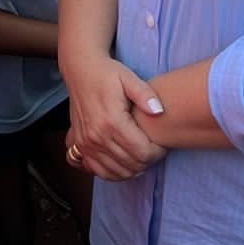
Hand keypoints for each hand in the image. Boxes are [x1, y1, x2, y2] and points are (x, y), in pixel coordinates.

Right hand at [62, 53, 166, 180]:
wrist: (80, 71)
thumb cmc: (107, 73)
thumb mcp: (128, 77)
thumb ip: (145, 94)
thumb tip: (159, 111)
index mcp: (112, 120)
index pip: (142, 151)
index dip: (158, 152)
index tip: (163, 145)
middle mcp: (97, 136)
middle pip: (131, 164)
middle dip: (148, 161)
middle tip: (155, 150)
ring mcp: (86, 143)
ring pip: (117, 172)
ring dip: (134, 169)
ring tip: (142, 156)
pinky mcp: (80, 146)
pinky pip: (99, 171)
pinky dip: (114, 173)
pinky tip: (124, 164)